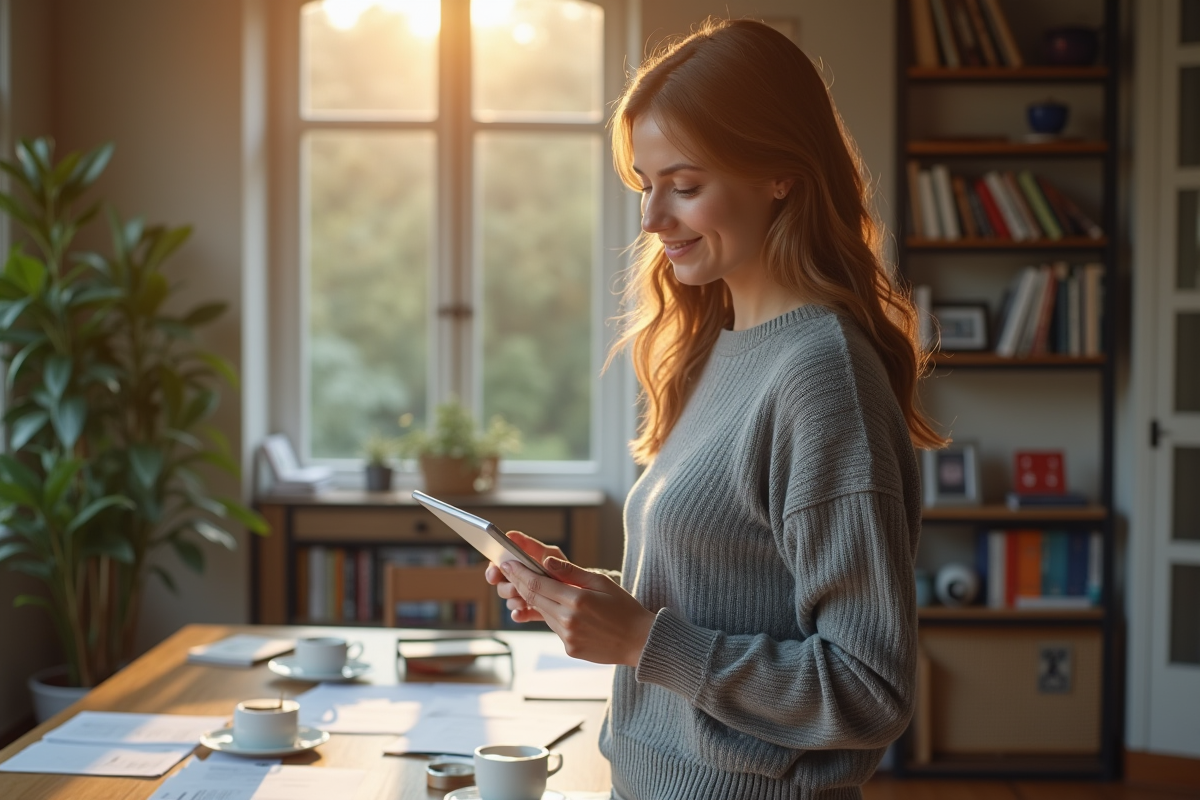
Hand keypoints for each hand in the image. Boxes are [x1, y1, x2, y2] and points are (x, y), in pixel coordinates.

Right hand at [484, 532, 564, 623]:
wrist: (585, 592)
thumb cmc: (569, 568)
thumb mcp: (554, 554)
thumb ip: (538, 548)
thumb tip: (523, 543)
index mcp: (521, 562)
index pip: (500, 562)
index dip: (493, 566)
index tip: (497, 568)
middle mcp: (521, 579)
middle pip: (500, 581)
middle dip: (504, 583)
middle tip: (513, 586)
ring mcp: (525, 595)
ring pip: (509, 598)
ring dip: (513, 598)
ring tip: (523, 598)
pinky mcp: (533, 611)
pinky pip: (520, 614)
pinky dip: (519, 614)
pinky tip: (520, 613)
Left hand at [498, 553, 655, 667]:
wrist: (640, 641)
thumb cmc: (624, 608)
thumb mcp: (602, 582)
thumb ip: (572, 572)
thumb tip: (546, 561)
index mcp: (577, 600)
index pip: (537, 584)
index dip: (519, 573)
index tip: (507, 563)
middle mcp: (569, 620)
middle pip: (533, 598)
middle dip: (518, 583)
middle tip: (508, 570)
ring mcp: (568, 637)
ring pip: (542, 613)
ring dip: (535, 599)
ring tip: (532, 585)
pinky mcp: (569, 649)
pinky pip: (554, 627)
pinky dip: (553, 615)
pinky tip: (561, 608)